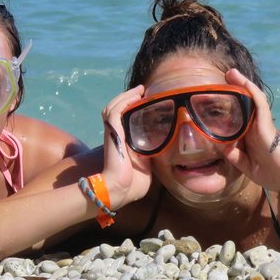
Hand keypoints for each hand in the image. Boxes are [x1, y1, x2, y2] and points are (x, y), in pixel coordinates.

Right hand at [101, 85, 151, 208]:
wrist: (121, 190)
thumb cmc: (133, 183)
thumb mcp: (147, 165)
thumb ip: (151, 154)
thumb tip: (167, 149)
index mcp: (124, 142)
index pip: (124, 119)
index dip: (132, 108)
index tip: (146, 101)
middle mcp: (116, 135)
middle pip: (116, 109)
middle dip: (128, 98)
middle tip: (143, 91)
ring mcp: (113, 133)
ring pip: (114, 107)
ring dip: (126, 96)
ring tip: (140, 90)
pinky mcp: (113, 132)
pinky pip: (115, 111)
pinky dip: (125, 101)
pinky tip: (136, 95)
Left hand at [222, 69, 279, 191]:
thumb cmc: (272, 174)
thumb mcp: (247, 166)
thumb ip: (235, 156)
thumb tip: (221, 146)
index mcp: (250, 138)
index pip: (237, 120)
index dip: (228, 109)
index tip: (216, 101)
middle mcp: (255, 128)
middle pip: (244, 104)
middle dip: (235, 90)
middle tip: (225, 78)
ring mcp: (261, 124)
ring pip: (251, 100)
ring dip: (242, 85)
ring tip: (231, 73)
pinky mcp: (266, 122)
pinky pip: (259, 104)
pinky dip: (252, 92)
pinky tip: (243, 81)